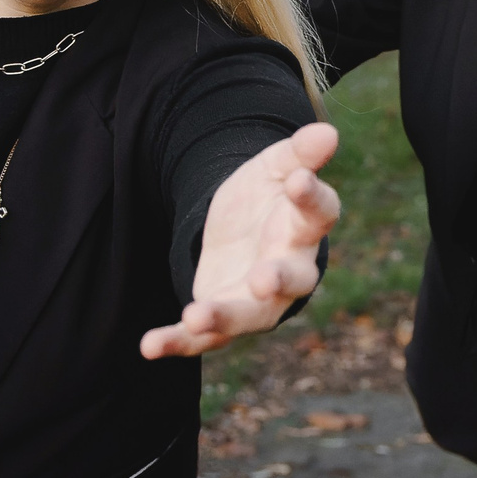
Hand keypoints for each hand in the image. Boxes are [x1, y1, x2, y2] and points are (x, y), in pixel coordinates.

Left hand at [142, 122, 341, 358]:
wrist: (240, 233)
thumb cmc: (267, 199)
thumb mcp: (275, 168)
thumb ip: (298, 154)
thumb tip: (327, 132)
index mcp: (305, 227)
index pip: (318, 214)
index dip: (311, 198)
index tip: (298, 181)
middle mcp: (290, 270)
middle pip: (293, 280)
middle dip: (278, 280)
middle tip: (263, 279)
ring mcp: (257, 300)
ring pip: (249, 316)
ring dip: (224, 317)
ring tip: (196, 316)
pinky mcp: (223, 318)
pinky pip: (203, 339)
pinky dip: (178, 343)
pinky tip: (149, 345)